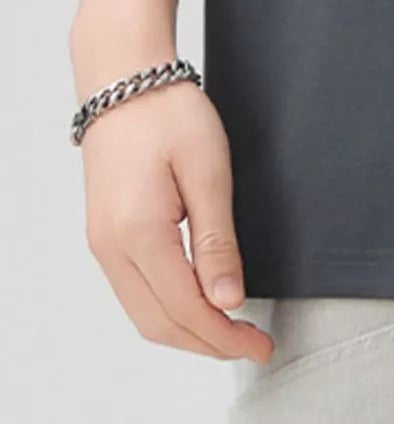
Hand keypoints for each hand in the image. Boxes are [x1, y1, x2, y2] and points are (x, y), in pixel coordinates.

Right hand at [79, 77, 273, 361]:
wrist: (124, 79)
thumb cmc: (168, 112)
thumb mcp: (208, 170)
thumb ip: (217, 240)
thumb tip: (228, 300)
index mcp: (138, 234)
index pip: (185, 310)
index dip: (225, 336)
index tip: (260, 344)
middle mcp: (111, 250)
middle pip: (160, 324)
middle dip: (209, 343)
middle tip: (253, 344)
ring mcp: (102, 245)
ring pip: (144, 315)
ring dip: (188, 331)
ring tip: (232, 331)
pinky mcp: (104, 237)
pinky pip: (135, 293)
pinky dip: (168, 310)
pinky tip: (199, 304)